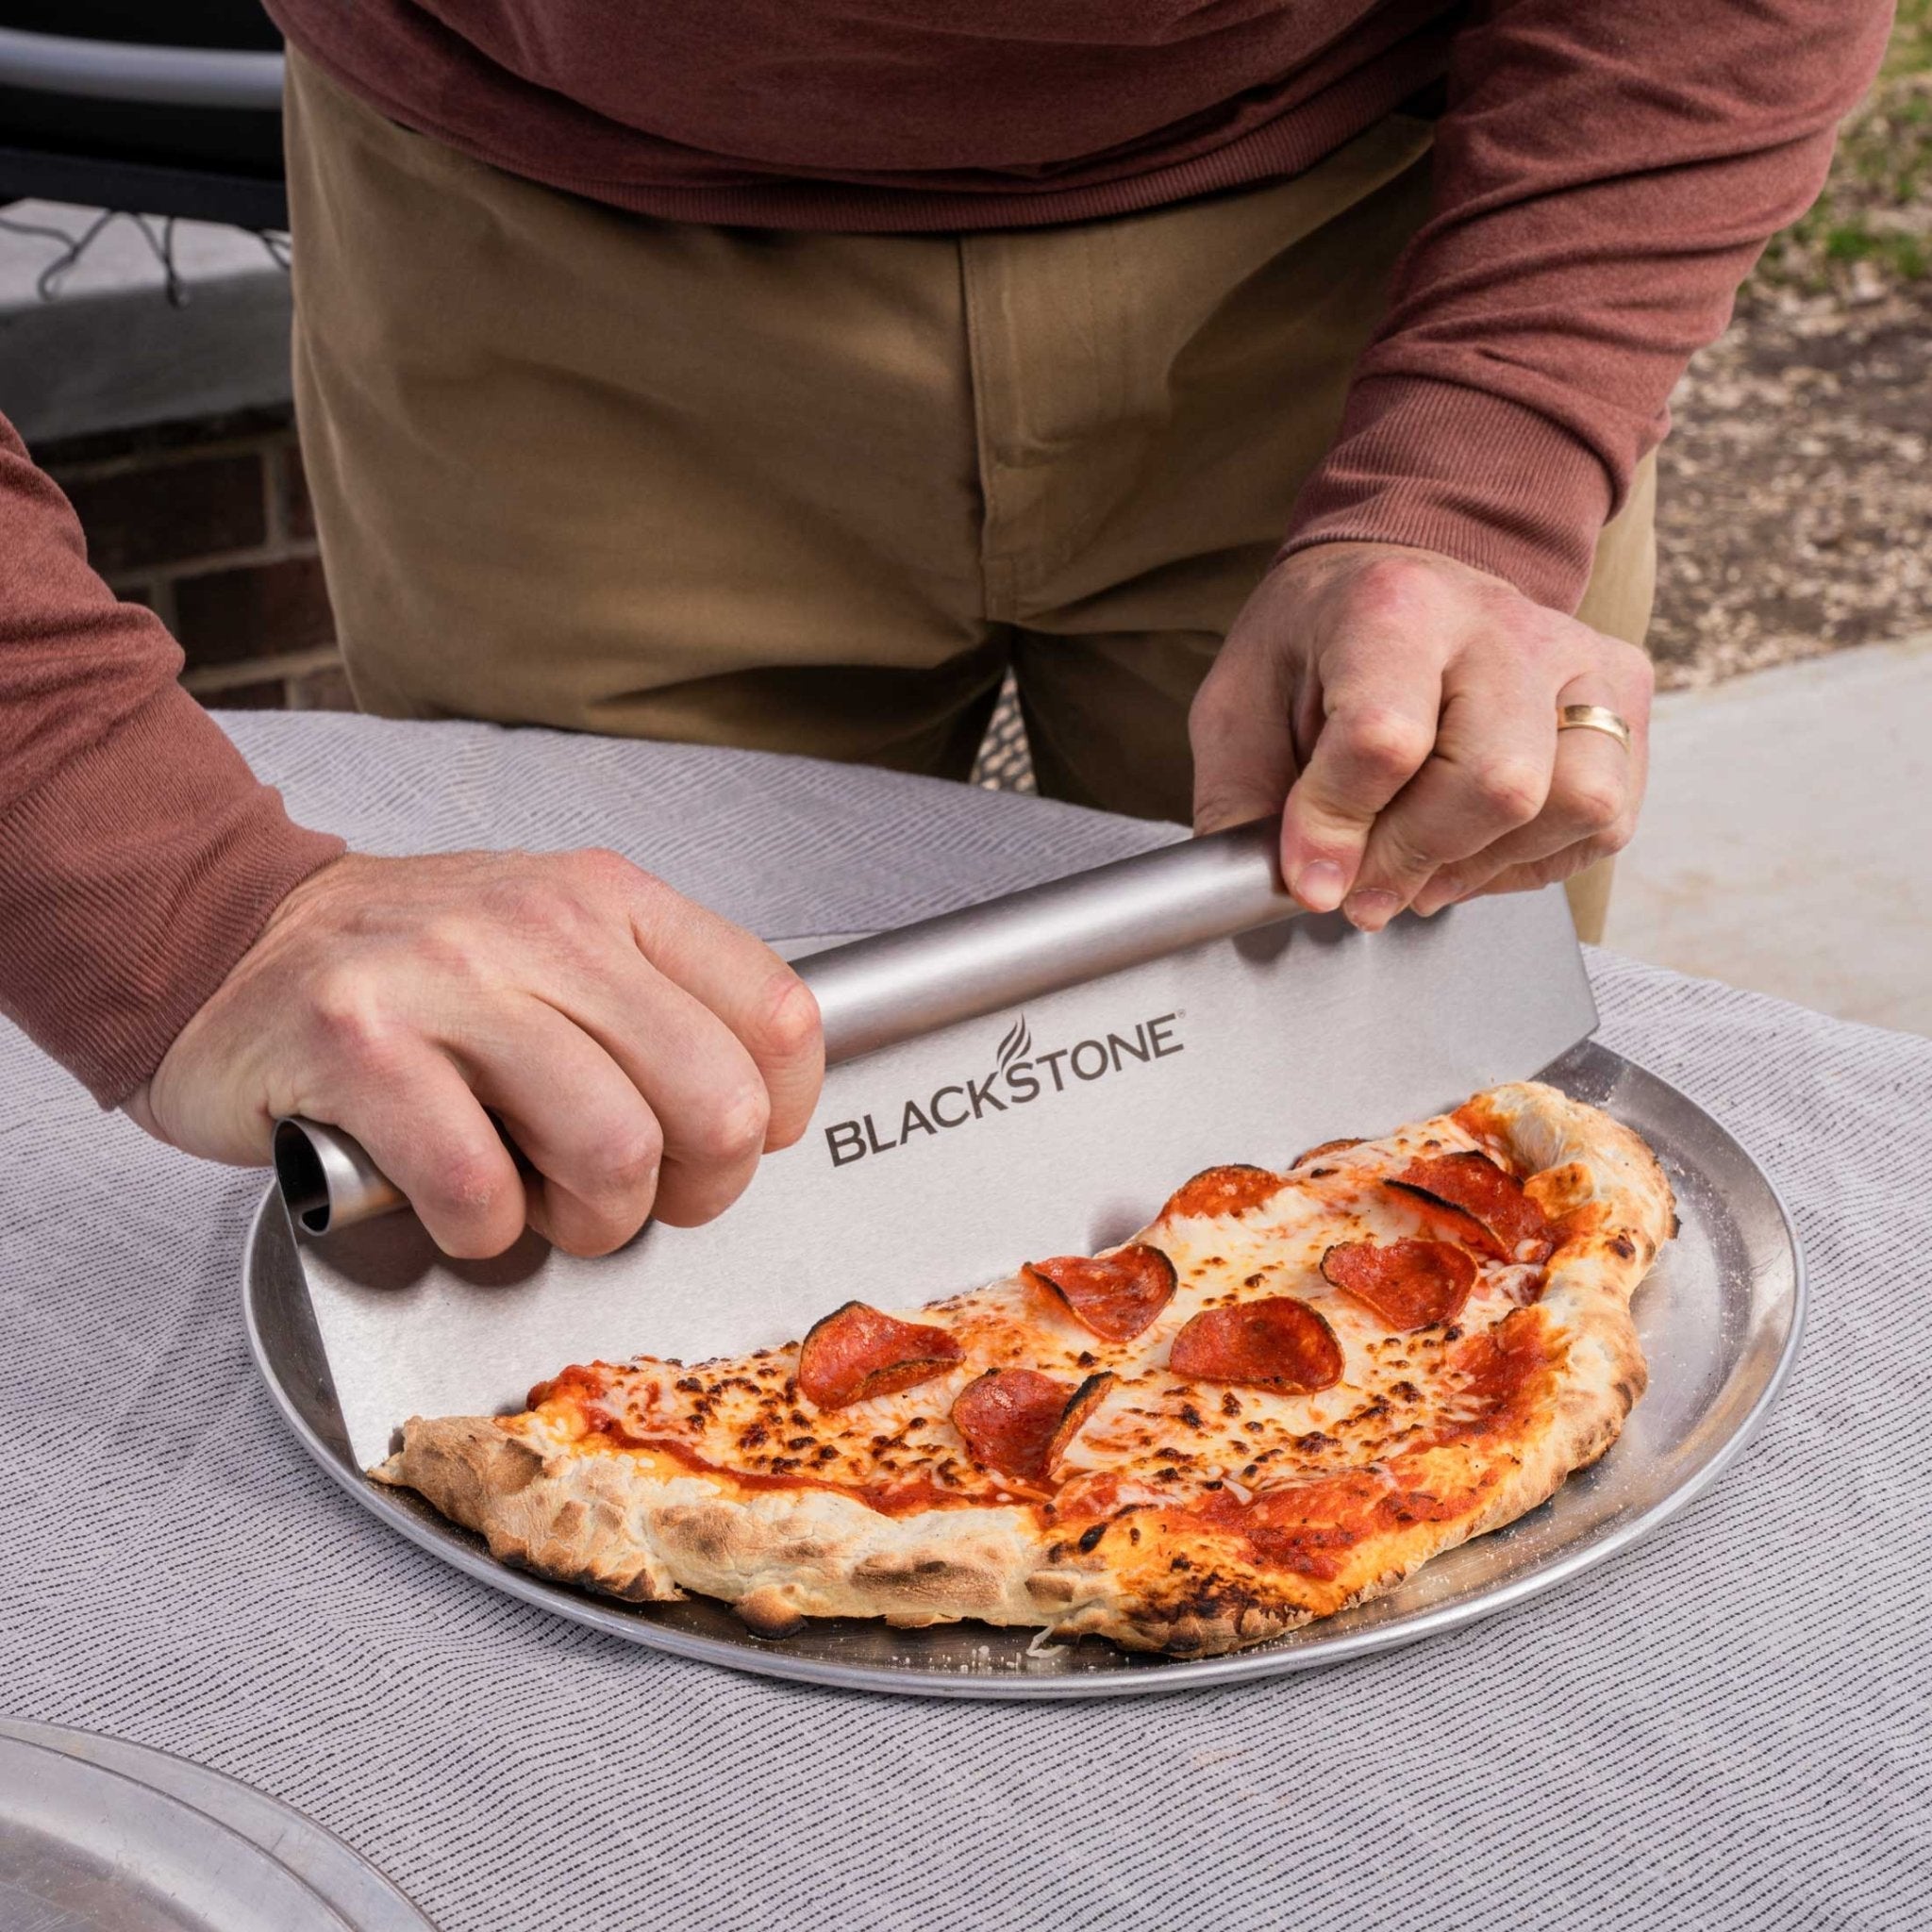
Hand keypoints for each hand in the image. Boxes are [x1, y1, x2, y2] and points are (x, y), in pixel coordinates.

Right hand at [124, 850, 822, 1258]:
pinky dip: (483, 1230)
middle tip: (636, 1195)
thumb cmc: (418, 970)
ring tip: (542, 1203)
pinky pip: (477, 1186)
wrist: (234, 938)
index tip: (723, 1145)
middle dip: (694, 1190)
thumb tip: (754, 1116)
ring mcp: (449, 979)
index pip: (781, 1015)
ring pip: (614, 1150)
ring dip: (590, 1221)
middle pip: (717, 1104)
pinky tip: (460, 1206)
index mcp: (613, 900)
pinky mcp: (358, 1045)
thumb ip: (662, 1006)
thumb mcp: (562, 946)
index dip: (775, 1116)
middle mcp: (545, 926)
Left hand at [1190, 542, 1651, 927]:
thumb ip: (1246, 803)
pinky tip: (1472, 844)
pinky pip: (1607, 817)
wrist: (1396, 589)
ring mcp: (1576, 654)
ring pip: (1575, 803)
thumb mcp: (1238, 712)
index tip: (1310, 877)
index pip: (1386, 739)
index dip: (1339, 829)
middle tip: (1362, 884)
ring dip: (1484, 863)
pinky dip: (1535, 859)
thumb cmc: (1314, 654)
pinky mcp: (1624, 691)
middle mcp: (1500, 622)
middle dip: (1416, 860)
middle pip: (1496, 783)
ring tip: (1419, 864)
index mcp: (1393, 607)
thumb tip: (1300, 890)